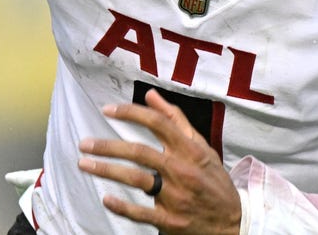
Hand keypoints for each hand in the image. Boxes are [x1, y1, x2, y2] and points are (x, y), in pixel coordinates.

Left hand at [77, 89, 240, 234]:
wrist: (233, 222)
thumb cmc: (213, 180)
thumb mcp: (202, 147)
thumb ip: (176, 120)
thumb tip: (150, 95)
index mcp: (191, 150)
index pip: (158, 123)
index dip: (131, 114)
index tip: (107, 110)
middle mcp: (182, 170)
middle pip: (140, 152)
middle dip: (108, 146)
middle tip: (84, 143)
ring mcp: (176, 197)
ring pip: (136, 179)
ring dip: (107, 170)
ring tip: (84, 164)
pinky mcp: (171, 220)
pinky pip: (142, 213)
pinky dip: (123, 206)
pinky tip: (106, 198)